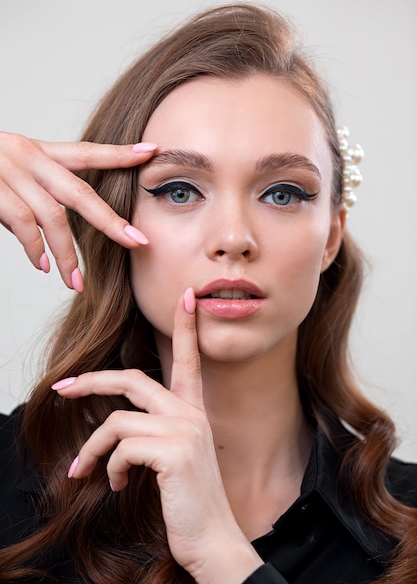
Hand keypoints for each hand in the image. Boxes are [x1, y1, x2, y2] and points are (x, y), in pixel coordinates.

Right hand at [0, 131, 156, 289]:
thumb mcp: (7, 175)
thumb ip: (33, 199)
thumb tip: (49, 243)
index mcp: (37, 150)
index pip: (86, 152)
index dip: (119, 153)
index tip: (151, 151)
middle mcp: (27, 156)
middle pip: (80, 192)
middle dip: (111, 220)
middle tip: (138, 243)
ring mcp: (8, 172)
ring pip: (52, 217)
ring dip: (67, 253)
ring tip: (76, 281)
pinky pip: (22, 224)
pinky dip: (35, 249)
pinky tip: (42, 266)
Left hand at [52, 289, 263, 583]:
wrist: (213, 540)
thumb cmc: (191, 501)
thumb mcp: (176, 458)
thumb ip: (155, 434)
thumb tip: (117, 432)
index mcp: (194, 410)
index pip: (190, 358)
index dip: (187, 325)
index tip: (187, 295)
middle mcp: (191, 414)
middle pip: (133, 379)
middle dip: (93, 381)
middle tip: (63, 388)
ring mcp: (183, 430)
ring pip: (118, 420)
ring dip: (93, 449)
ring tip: (85, 472)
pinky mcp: (172, 451)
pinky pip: (121, 447)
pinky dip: (109, 468)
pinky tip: (119, 486)